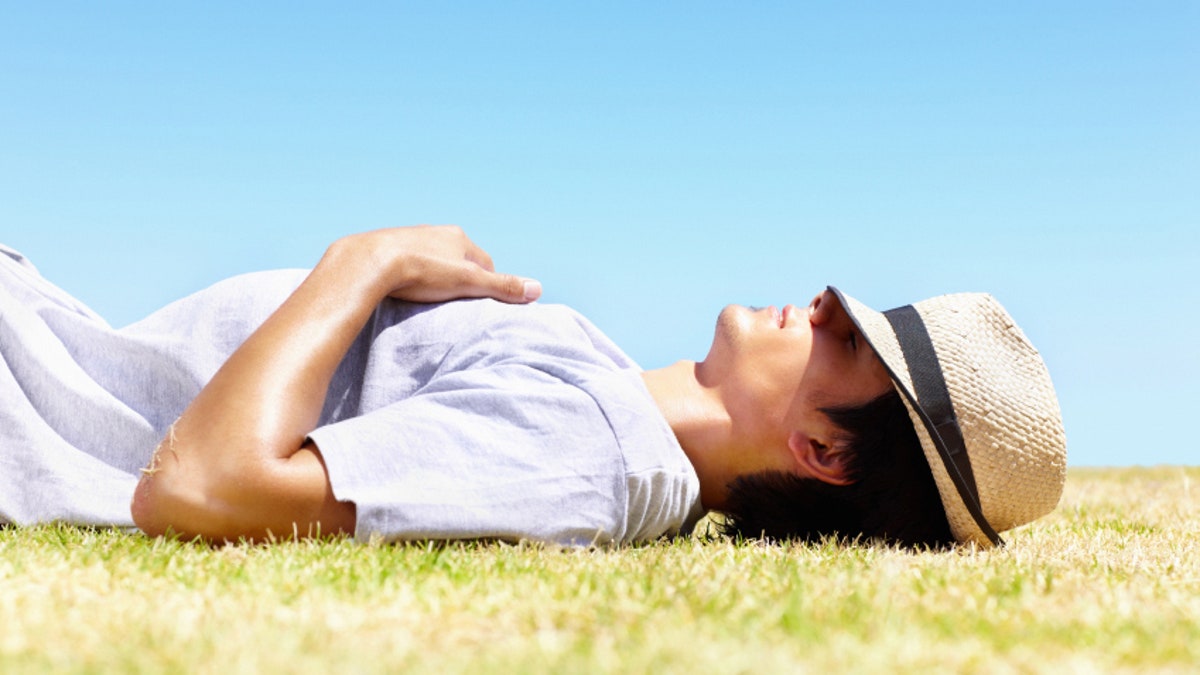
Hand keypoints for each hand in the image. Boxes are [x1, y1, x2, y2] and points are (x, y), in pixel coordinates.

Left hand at [330, 225, 541, 304]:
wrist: (369, 262)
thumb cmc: (422, 272)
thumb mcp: (469, 283)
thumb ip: (502, 287)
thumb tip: (538, 289)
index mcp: (459, 237)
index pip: (485, 264)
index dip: (487, 285)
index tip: (482, 304)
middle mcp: (436, 232)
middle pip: (458, 260)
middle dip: (460, 279)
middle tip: (456, 303)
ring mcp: (411, 237)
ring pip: (432, 259)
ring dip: (435, 276)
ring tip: (430, 298)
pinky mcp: (387, 247)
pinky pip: (407, 262)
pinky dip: (411, 274)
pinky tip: (405, 289)